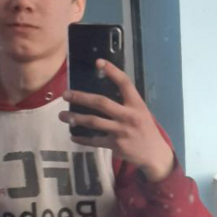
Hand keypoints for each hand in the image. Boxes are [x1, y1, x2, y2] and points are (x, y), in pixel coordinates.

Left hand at [59, 59, 174, 181]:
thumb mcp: (141, 112)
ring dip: (76, 118)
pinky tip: (73, 136)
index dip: (112, 71)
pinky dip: (82, 139)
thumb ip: (126, 103)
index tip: (98, 62)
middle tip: (66, 94)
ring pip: (94, 122)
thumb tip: (102, 95)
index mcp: (136, 105)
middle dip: (81, 97)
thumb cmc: (145, 129)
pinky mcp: (115, 145)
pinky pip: (94, 141)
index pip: (125, 83)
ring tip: (62, 116)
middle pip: (101, 103)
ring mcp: (121, 131)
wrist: (154, 154)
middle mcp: (128, 116)